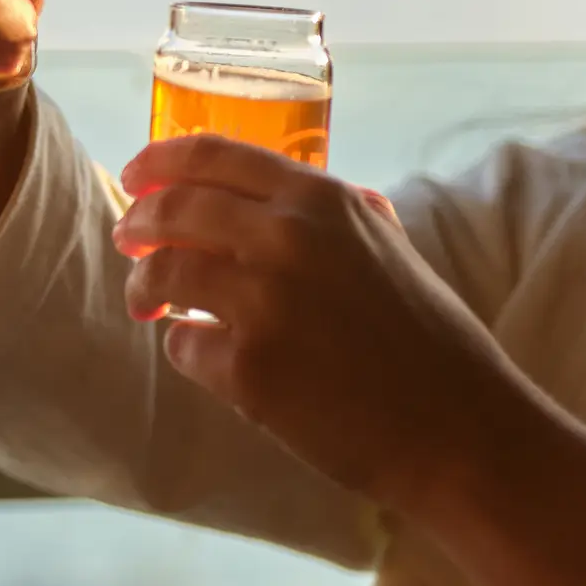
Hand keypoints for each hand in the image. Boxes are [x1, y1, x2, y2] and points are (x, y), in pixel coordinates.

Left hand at [114, 137, 507, 508]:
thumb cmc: (433, 343)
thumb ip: (338, 215)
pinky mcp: (248, 368)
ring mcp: (264, 302)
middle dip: (137, 222)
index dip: (160, 162)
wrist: (458, 430)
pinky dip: (184, 346)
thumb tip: (287, 195)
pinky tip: (204, 353)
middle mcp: (287, 239)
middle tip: (127, 240)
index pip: (213, 155)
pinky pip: (183, 344)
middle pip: (173, 208)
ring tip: (146, 302)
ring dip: (144, 285)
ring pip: (163, 273)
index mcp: (323, 201)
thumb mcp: (392, 248)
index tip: (134, 177)